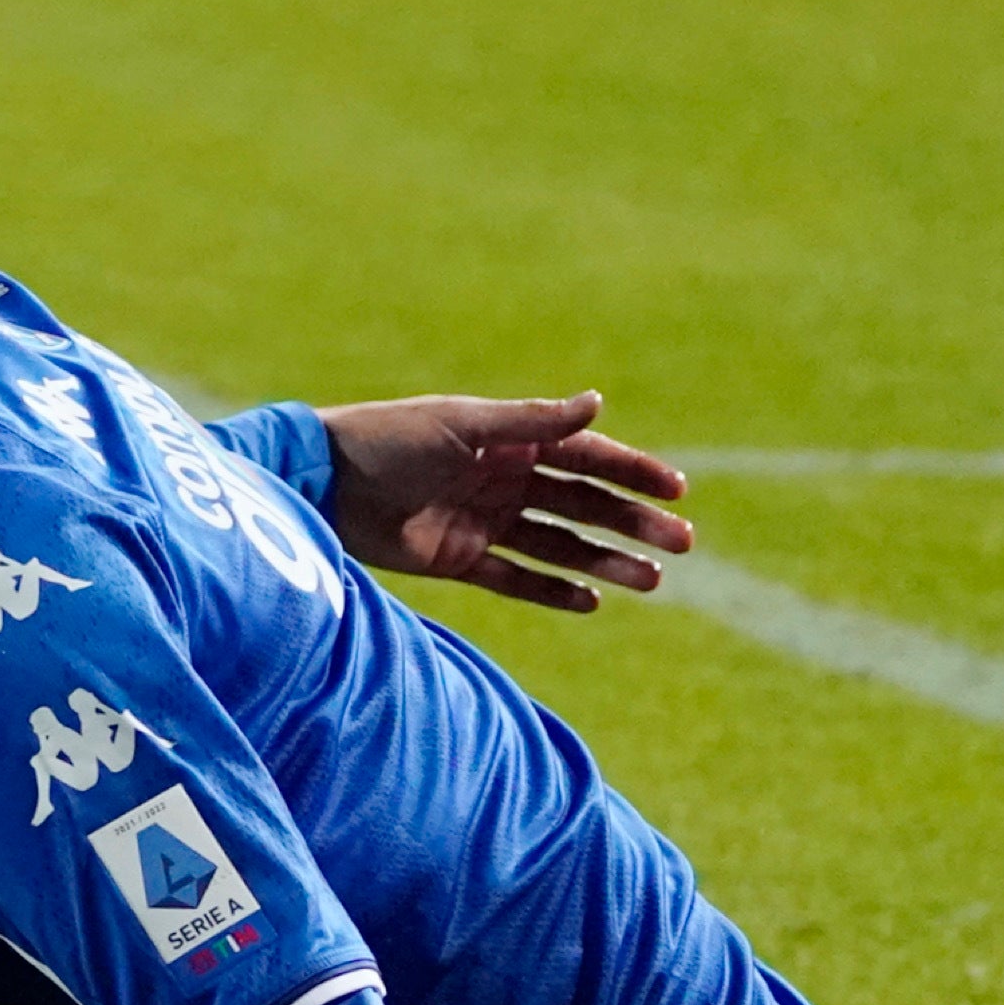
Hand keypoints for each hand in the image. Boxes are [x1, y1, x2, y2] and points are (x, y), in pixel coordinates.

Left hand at [318, 391, 693, 613]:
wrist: (322, 485)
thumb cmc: (389, 440)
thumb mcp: (464, 426)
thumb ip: (532, 421)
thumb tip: (598, 403)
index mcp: (508, 439)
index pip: (587, 456)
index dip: (633, 472)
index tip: (677, 492)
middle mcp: (503, 478)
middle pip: (583, 504)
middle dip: (633, 524)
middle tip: (682, 546)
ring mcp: (483, 520)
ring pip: (560, 545)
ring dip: (606, 561)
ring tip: (651, 581)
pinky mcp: (458, 559)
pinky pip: (516, 578)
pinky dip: (554, 591)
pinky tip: (593, 601)